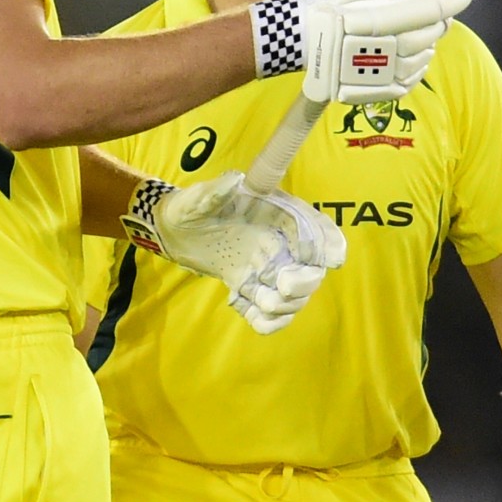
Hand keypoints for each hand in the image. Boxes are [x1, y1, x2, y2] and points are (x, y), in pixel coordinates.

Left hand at [120, 171, 346, 333]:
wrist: (173, 232)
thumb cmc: (189, 207)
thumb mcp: (198, 198)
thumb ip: (216, 191)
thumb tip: (235, 180)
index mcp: (276, 213)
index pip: (316, 226)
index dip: (327, 243)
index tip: (328, 260)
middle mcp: (280, 242)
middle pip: (313, 269)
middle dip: (304, 283)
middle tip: (282, 286)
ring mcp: (269, 267)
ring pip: (296, 297)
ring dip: (283, 307)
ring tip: (255, 301)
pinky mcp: (254, 287)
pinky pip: (274, 313)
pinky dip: (267, 321)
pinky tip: (245, 311)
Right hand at [249, 0, 471, 102]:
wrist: (299, 40)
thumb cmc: (327, 2)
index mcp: (384, 14)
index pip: (439, 4)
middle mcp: (391, 46)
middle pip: (437, 26)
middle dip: (435, 10)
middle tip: (418, 1)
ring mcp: (390, 72)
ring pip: (429, 51)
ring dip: (425, 36)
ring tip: (404, 27)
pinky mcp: (386, 89)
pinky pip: (416, 75)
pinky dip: (417, 61)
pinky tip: (403, 50)